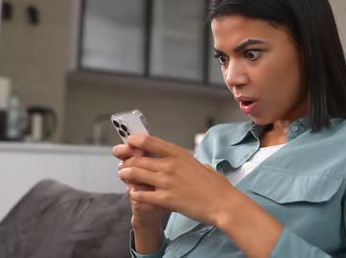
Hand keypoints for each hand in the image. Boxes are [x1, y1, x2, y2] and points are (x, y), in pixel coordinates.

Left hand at [118, 134, 241, 226]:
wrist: (223, 204)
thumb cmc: (216, 186)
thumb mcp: (201, 165)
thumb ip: (187, 162)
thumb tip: (183, 163)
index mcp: (179, 154)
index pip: (149, 141)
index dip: (134, 141)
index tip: (128, 142)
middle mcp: (169, 165)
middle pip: (137, 159)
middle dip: (126, 161)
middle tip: (122, 164)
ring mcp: (166, 182)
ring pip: (134, 175)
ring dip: (126, 175)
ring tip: (124, 176)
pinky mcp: (165, 199)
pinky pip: (140, 195)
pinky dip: (134, 194)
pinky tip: (133, 194)